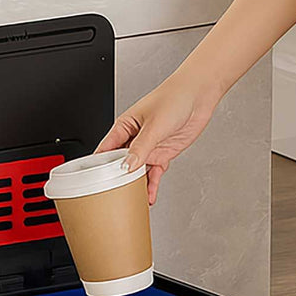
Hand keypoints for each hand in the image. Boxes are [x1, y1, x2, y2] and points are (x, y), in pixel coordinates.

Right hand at [96, 71, 221, 204]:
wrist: (200, 95)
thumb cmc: (174, 97)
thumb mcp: (154, 125)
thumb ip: (140, 149)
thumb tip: (126, 167)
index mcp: (125, 126)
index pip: (106, 149)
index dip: (99, 165)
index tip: (95, 181)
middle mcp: (134, 138)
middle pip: (121, 164)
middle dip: (117, 180)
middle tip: (115, 196)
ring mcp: (149, 148)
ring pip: (137, 172)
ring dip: (136, 186)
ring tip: (132, 200)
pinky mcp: (162, 154)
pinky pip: (153, 174)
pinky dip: (151, 185)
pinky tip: (149, 196)